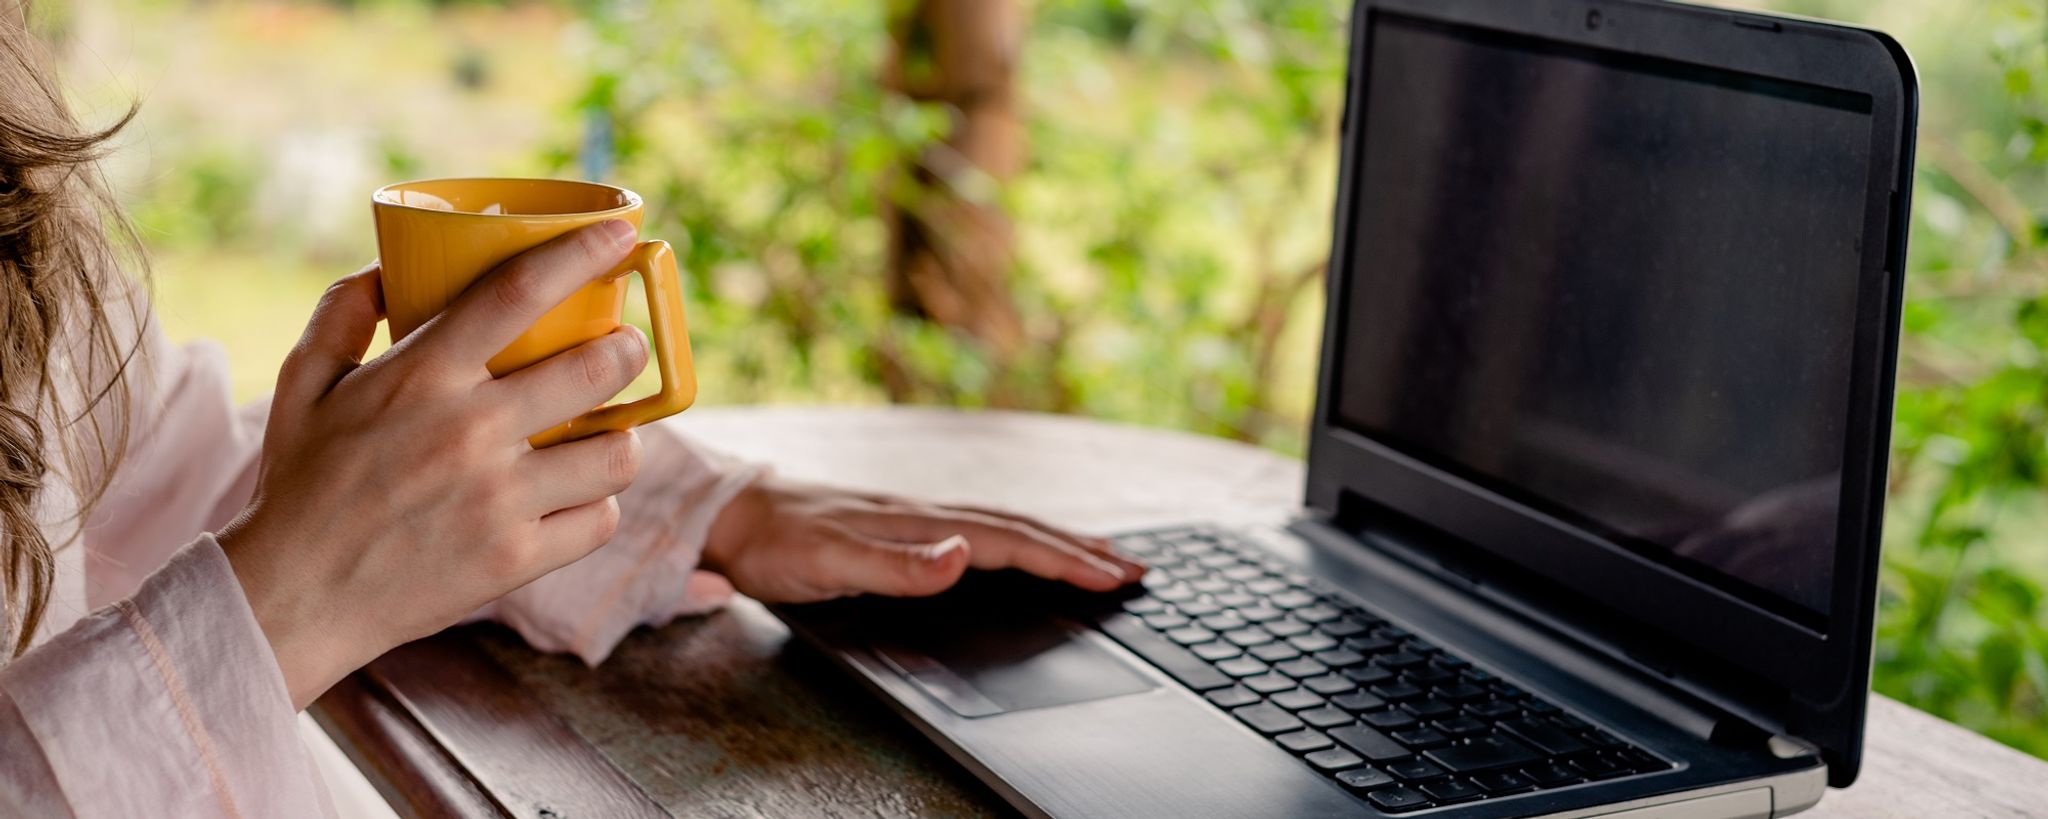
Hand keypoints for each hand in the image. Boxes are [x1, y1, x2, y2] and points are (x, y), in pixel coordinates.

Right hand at [218, 221, 650, 708]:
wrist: (290, 599)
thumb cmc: (301, 486)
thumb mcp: (302, 386)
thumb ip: (340, 315)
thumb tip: (386, 268)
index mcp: (421, 377)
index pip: (519, 292)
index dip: (581, 254)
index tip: (622, 233)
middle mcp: (469, 431)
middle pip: (595, 368)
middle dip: (627, 349)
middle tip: (625, 347)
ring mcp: (498, 499)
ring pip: (616, 452)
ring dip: (620, 437)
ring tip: (605, 434)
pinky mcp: (516, 559)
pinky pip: (600, 519)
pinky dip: (596, 506)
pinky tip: (577, 498)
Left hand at [699, 477, 1146, 602]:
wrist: (730, 514)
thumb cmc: (776, 543)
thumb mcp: (829, 563)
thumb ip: (895, 566)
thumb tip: (961, 556)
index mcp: (920, 523)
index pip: (1009, 542)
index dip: (1065, 559)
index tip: (1113, 576)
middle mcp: (927, 514)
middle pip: (1021, 529)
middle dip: (1081, 549)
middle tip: (1135, 570)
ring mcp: (917, 517)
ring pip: (1005, 527)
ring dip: (1058, 542)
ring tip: (1101, 556)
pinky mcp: (904, 525)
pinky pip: (980, 531)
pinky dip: (1018, 540)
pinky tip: (1022, 549)